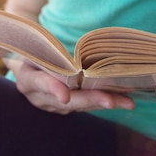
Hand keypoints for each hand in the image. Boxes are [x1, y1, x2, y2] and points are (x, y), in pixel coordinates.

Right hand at [6, 59, 134, 114]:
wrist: (28, 65)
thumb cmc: (34, 51)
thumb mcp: (35, 48)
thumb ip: (47, 52)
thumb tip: (71, 54)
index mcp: (28, 79)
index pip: (41, 83)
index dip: (53, 89)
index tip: (65, 97)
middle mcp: (40, 97)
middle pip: (67, 100)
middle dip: (90, 100)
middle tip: (110, 101)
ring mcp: (54, 105)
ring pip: (81, 105)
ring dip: (104, 102)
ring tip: (127, 102)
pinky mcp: (67, 108)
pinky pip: (87, 105)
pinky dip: (104, 101)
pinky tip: (123, 100)